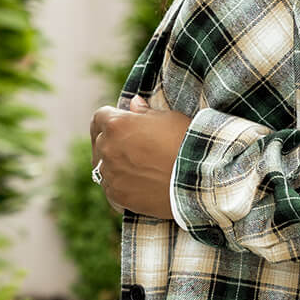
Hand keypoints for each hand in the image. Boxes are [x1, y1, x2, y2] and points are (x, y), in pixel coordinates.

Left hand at [90, 95, 191, 219]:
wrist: (200, 178)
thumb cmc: (187, 142)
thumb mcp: (168, 119)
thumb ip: (145, 113)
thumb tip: (134, 103)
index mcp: (117, 125)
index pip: (99, 118)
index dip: (109, 119)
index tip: (118, 124)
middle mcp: (107, 149)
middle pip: (99, 142)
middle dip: (111, 141)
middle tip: (131, 147)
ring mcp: (110, 174)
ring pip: (101, 167)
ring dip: (113, 164)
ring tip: (135, 167)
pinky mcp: (118, 195)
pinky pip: (110, 188)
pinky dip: (119, 184)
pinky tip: (136, 184)